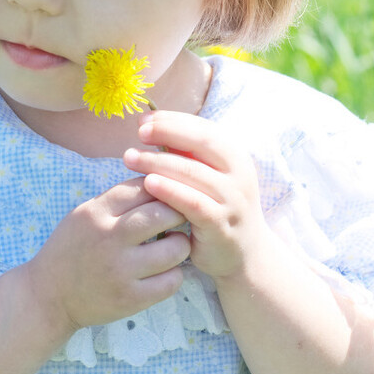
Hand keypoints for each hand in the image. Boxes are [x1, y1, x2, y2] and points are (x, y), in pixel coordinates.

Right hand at [23, 177, 190, 333]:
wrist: (48, 297)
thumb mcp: (83, 215)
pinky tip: (165, 271)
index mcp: (96, 213)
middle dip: (179, 212)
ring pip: (175, 248)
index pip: (144, 187)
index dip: (163, 187)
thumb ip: (116, 200)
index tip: (168, 195)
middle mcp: (109, 238)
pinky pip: (172, 281)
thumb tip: (158, 180)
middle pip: (164, 213)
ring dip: (180, 244)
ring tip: (173, 245)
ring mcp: (121, 270)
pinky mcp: (130, 299)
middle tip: (179, 218)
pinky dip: (174, 274)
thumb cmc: (71, 250)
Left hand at [123, 111, 266, 280]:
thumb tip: (150, 126)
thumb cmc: (216, 207)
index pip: (202, 127)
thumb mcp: (207, 176)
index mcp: (234, 155)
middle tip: (138, 133)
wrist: (244, 254)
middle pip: (200, 143)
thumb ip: (186, 155)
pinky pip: (193, 203)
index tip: (143, 119)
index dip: (172, 120)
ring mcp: (232, 199)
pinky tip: (148, 183)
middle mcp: (239, 173)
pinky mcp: (221, 224)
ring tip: (130, 157)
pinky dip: (170, 190)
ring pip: (192, 172)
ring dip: (158, 162)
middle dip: (166, 133)